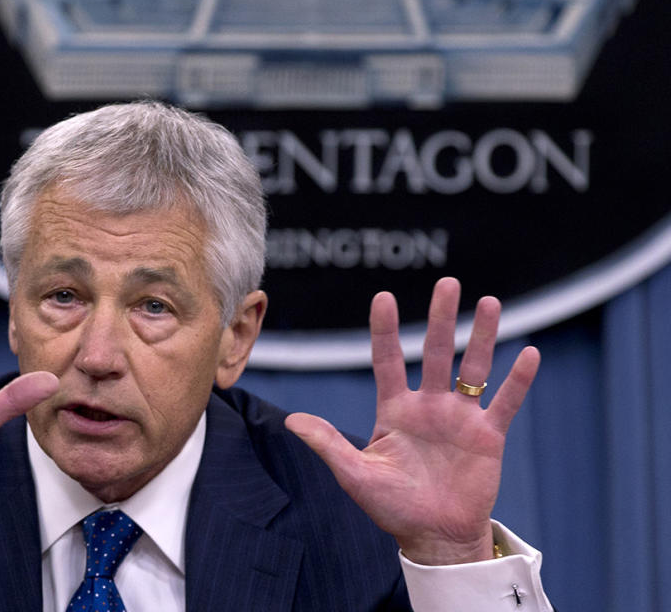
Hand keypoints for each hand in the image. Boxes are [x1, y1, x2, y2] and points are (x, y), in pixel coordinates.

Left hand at [285, 277, 539, 564]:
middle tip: (448, 282)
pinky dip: (518, 380)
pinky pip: (505, 403)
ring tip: (489, 302)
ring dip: (481, 336)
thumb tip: (291, 421)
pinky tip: (529, 352)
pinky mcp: (488, 436)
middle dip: (440, 318)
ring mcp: (460, 418)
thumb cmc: (392, 507)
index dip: (385, 331)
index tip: (383, 297)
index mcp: (395, 410)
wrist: (433, 537)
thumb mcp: (355, 475)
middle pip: (436, 352)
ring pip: (473, 369)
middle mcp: (428, 406)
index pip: (388, 361)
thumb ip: (328, 444)